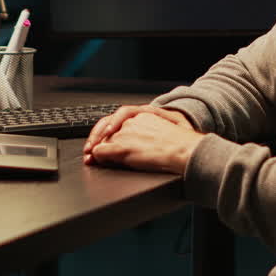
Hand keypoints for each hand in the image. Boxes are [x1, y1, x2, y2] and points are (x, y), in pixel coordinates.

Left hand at [86, 112, 204, 174]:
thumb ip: (154, 129)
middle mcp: (131, 122)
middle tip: (90, 152)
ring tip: (92, 159)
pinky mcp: (123, 148)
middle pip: (107, 130)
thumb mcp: (166, 128)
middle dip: (96, 140)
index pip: (117, 120)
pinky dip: (97, 157)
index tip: (102, 139)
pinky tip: (96, 161)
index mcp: (142, 115)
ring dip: (96, 151)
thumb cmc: (182, 144)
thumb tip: (151, 139)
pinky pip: (102, 151)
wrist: (185, 151)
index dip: (106, 131)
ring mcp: (126, 135)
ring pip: (102, 141)